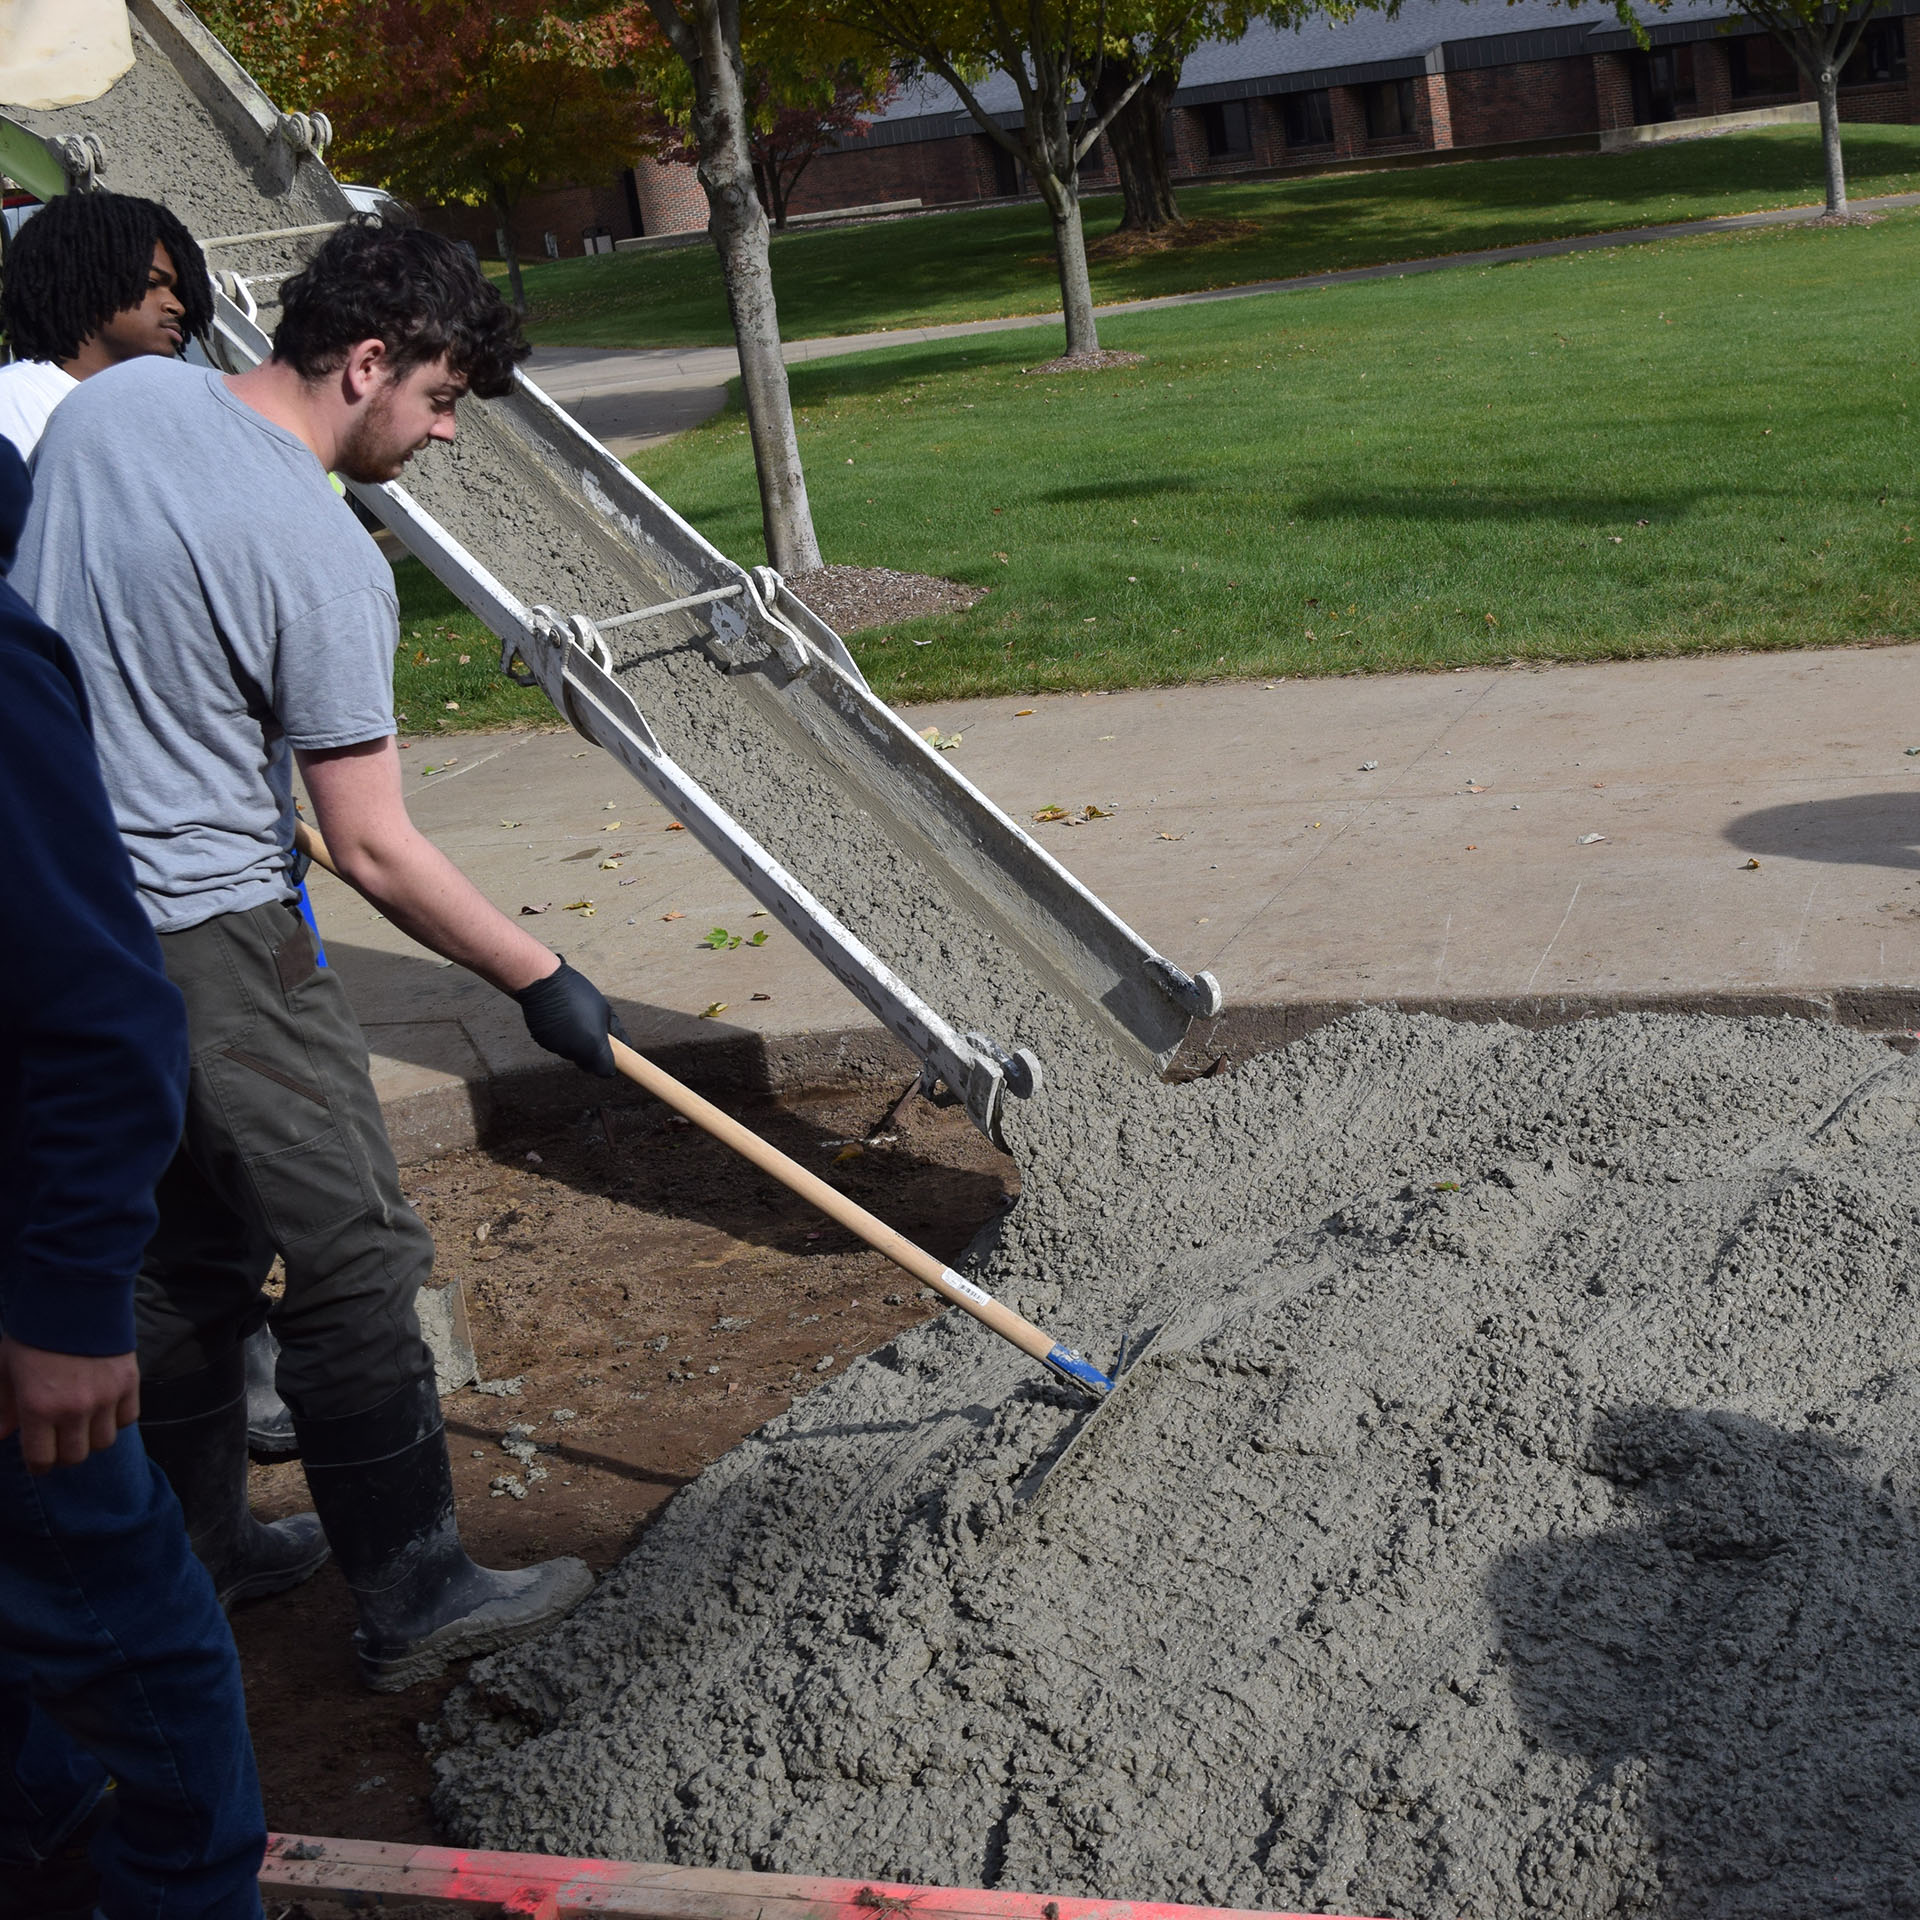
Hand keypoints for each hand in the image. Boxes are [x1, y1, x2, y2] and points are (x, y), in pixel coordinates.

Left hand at [0, 1339, 139, 1472]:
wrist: (74, 1298)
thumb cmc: (35, 1334)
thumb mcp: (6, 1369)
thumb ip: (3, 1406)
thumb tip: (2, 1434)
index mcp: (38, 1408)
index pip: (41, 1460)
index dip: (38, 1464)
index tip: (39, 1457)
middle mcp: (74, 1409)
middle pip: (75, 1457)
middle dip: (64, 1453)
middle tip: (60, 1439)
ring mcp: (105, 1397)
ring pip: (103, 1442)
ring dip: (92, 1437)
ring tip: (84, 1423)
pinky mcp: (129, 1383)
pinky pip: (127, 1419)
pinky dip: (116, 1418)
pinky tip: (105, 1407)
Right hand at [512, 958, 628, 1077]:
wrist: (545, 982)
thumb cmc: (579, 993)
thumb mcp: (605, 1009)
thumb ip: (616, 1032)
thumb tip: (627, 1046)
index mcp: (594, 1045)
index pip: (605, 1071)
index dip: (609, 1065)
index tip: (610, 1057)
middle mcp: (575, 1051)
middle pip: (587, 1064)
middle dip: (592, 1054)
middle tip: (591, 1031)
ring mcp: (557, 1048)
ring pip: (571, 1054)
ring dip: (575, 1044)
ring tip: (574, 1019)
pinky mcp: (543, 1042)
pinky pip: (556, 1046)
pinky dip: (560, 1038)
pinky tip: (560, 1019)